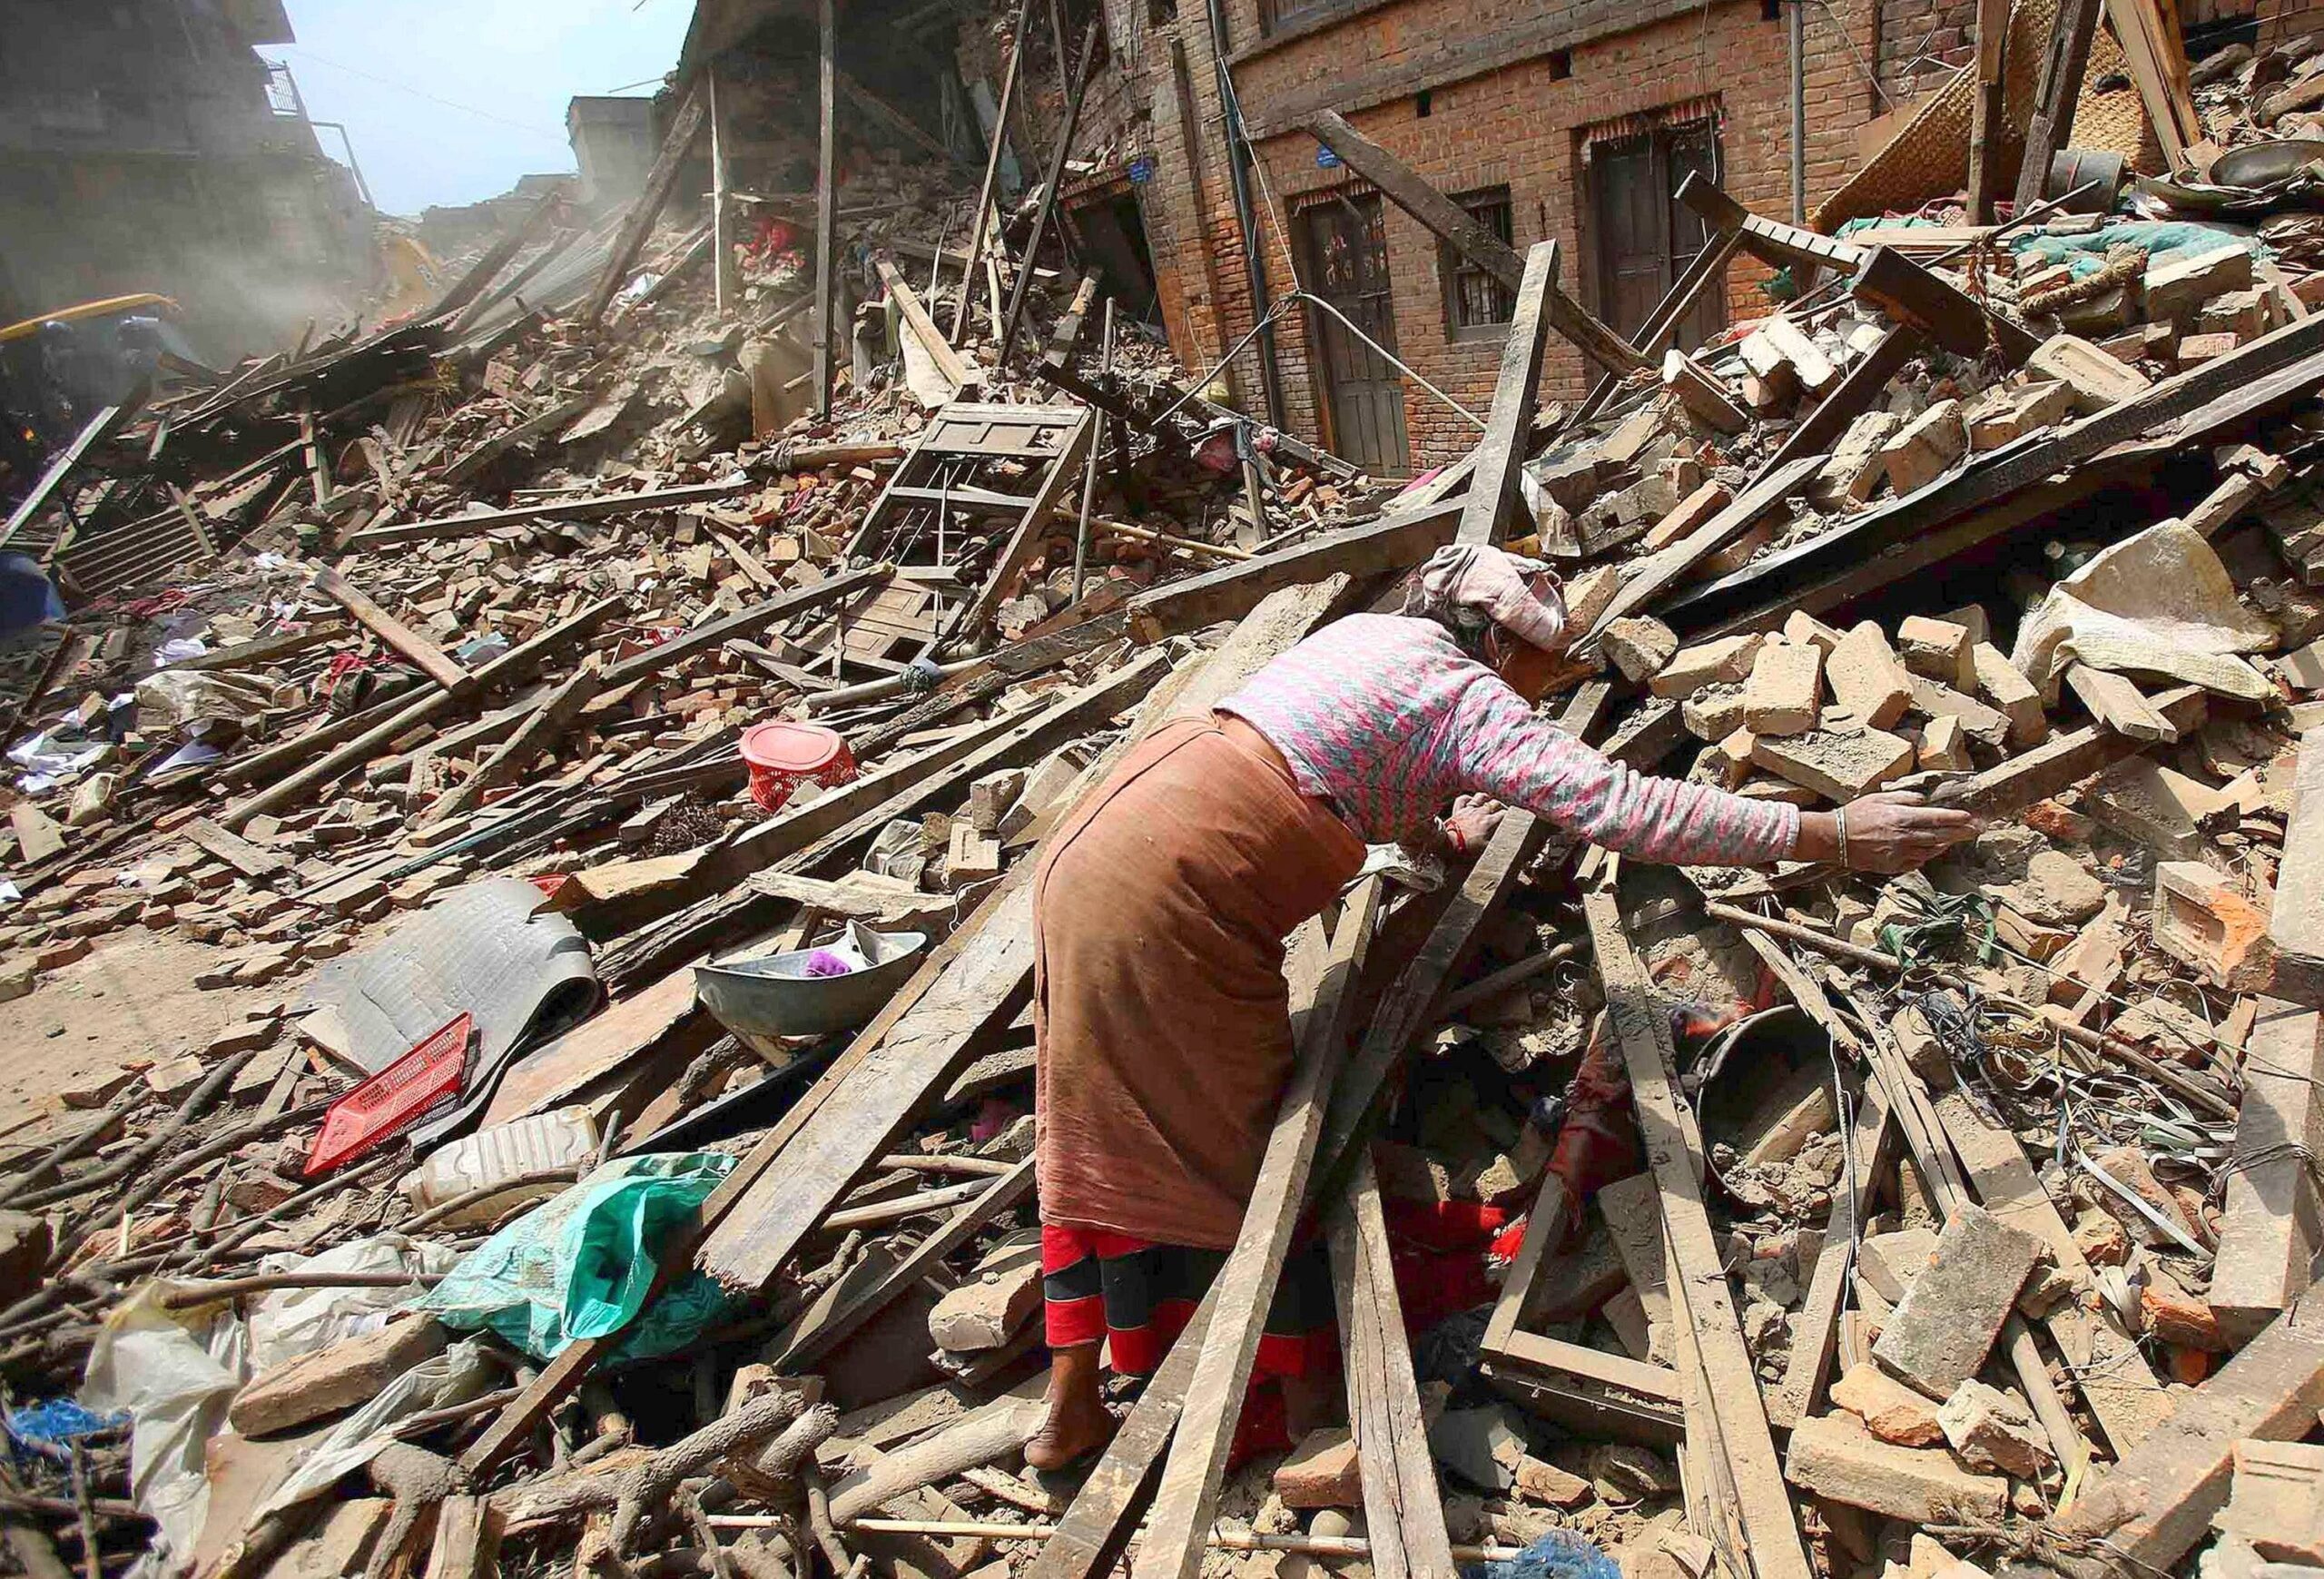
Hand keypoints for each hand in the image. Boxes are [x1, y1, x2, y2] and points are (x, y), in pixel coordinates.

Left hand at [1443, 793, 1504, 857]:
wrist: (1447, 844)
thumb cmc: (1467, 848)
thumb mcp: (1486, 849)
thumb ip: (1497, 843)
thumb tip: (1506, 843)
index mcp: (1489, 822)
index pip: (1505, 814)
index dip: (1510, 815)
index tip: (1512, 819)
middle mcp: (1480, 812)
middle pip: (1495, 803)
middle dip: (1501, 807)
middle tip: (1502, 812)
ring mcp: (1468, 810)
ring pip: (1480, 797)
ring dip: (1486, 798)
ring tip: (1489, 802)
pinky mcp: (1458, 810)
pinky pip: (1463, 799)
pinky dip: (1467, 799)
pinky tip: (1470, 801)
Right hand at [1797, 791, 1980, 873]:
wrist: (1834, 838)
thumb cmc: (1855, 814)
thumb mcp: (1879, 797)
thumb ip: (1905, 798)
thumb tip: (1924, 801)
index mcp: (1902, 818)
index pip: (1938, 819)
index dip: (1957, 818)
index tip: (1972, 817)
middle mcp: (1904, 837)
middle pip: (1941, 837)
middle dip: (1962, 833)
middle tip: (1978, 829)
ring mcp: (1899, 854)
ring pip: (1931, 851)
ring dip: (1946, 844)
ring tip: (1957, 839)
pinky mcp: (1893, 866)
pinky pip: (1917, 861)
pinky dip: (1927, 855)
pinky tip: (1933, 850)